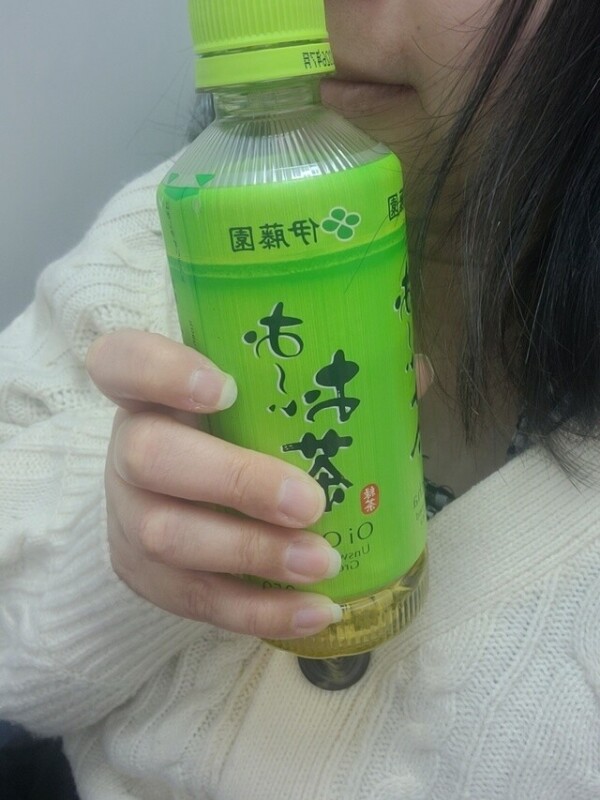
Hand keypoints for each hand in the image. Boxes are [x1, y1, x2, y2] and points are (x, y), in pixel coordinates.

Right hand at [86, 330, 343, 639]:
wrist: (177, 497)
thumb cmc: (232, 433)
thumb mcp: (261, 399)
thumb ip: (328, 379)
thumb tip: (414, 373)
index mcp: (150, 390)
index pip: (122, 362)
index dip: (161, 372)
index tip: (225, 386)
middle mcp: (128, 447)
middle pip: (150, 457)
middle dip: (235, 481)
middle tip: (309, 502)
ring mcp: (127, 515)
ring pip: (168, 536)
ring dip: (253, 554)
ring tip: (323, 563)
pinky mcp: (142, 574)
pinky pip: (194, 599)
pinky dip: (260, 610)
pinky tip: (316, 610)